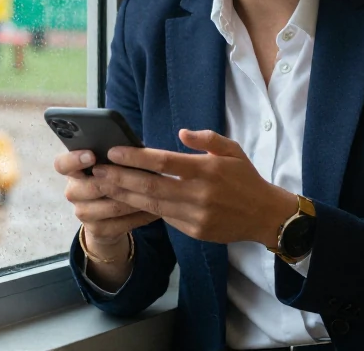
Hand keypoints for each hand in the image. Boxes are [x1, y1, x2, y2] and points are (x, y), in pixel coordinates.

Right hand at [53, 149, 158, 253]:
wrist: (107, 217)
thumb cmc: (111, 179)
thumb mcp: (109, 165)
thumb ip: (112, 156)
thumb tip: (131, 146)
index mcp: (72, 171)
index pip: (62, 164)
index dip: (74, 159)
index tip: (92, 155)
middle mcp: (73, 192)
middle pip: (92, 187)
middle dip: (118, 181)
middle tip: (139, 175)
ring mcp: (82, 213)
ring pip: (111, 206)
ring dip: (135, 199)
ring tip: (156, 192)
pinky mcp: (96, 230)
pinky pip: (122, 223)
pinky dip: (141, 216)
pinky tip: (155, 210)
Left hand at [91, 129, 297, 245]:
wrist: (265, 215)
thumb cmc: (245, 178)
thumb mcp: (232, 150)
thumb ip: (207, 139)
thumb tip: (181, 133)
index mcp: (206, 170)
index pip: (163, 162)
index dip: (136, 157)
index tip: (114, 151)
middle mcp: (199, 193)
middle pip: (151, 186)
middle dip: (120, 178)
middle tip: (98, 170)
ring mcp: (196, 215)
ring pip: (152, 205)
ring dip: (125, 195)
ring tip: (104, 186)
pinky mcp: (194, 231)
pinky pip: (164, 218)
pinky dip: (144, 209)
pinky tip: (127, 201)